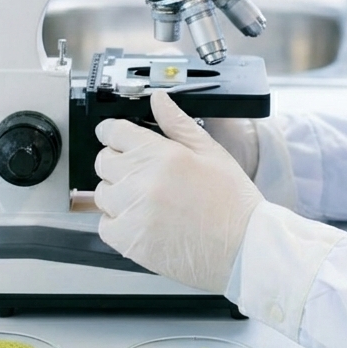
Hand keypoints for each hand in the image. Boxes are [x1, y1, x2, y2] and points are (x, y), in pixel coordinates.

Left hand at [94, 90, 262, 293]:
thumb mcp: (210, 152)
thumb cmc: (232, 202)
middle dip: (118, 162)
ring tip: (148, 199)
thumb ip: (177, 123)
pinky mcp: (129, 242)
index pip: (114, 131)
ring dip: (118, 193)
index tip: (117, 137)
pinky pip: (105, 225)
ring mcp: (132, 213)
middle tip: (143, 172)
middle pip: (104, 161)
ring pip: (102, 193)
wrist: (243, 247)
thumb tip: (158, 99)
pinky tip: (143, 220)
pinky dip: (118, 222)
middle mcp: (141, 182)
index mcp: (160, 154)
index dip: (114, 132)